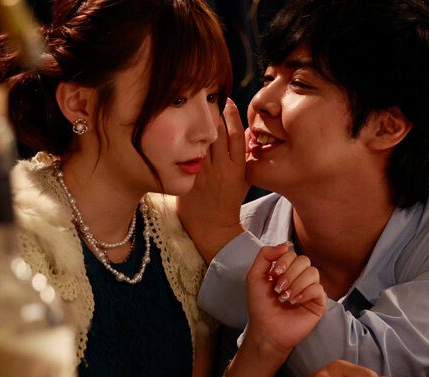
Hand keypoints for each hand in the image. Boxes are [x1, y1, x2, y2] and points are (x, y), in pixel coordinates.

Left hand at [177, 98, 248, 261]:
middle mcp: (221, 168)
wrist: (213, 226)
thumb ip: (245, 155)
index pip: (236, 134)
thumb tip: (247, 133)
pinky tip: (180, 130)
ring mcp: (204, 172)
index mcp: (238, 167)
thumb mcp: (244, 178)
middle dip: (211, 113)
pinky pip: (186, 154)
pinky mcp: (190, 178)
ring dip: (196, 124)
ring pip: (200, 141)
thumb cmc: (229, 200)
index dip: (232, 115)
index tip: (228, 101)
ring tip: (192, 109)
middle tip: (206, 98)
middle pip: (216, 132)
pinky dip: (184, 141)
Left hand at [244, 243, 326, 359]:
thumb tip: (286, 245)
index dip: (284, 261)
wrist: (266, 330)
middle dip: (290, 273)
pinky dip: (304, 293)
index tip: (274, 274)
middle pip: (304, 260)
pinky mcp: (318, 302)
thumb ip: (265, 255)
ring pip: (313, 272)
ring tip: (285, 297)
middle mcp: (300, 278)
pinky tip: (294, 302)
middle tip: (279, 288)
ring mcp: (310, 289)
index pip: (292, 254)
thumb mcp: (255, 276)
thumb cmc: (260, 306)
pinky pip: (318, 288)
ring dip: (296, 284)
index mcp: (286, 270)